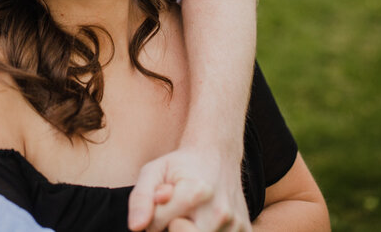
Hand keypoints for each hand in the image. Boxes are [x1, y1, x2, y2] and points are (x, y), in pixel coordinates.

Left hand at [127, 145, 251, 231]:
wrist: (218, 156)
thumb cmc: (181, 165)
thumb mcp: (153, 171)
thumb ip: (140, 198)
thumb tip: (135, 227)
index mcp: (195, 193)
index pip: (155, 226)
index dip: (152, 218)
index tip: (161, 204)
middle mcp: (218, 212)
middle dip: (171, 229)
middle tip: (175, 214)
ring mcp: (234, 225)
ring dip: (188, 231)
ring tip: (191, 216)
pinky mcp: (245, 231)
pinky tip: (205, 221)